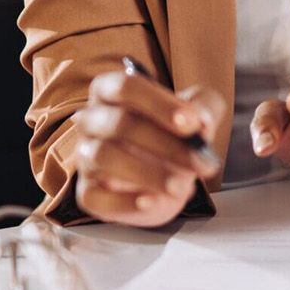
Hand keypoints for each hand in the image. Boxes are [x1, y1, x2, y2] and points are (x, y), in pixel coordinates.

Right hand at [73, 69, 222, 226]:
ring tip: (180, 186)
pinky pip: (97, 197)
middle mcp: (92, 120)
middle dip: (165, 144)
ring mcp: (86, 156)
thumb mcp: (198, 113)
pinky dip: (125, 202)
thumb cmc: (175, 134)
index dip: (160, 104)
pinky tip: (152, 202)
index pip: (126, 86)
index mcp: (112, 91)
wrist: (166, 175)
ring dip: (148, 173)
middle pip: (119, 123)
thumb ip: (204, 107)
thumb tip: (200, 121)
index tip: (192, 123)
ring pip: (105, 157)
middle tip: (200, 161)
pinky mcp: (88, 192)